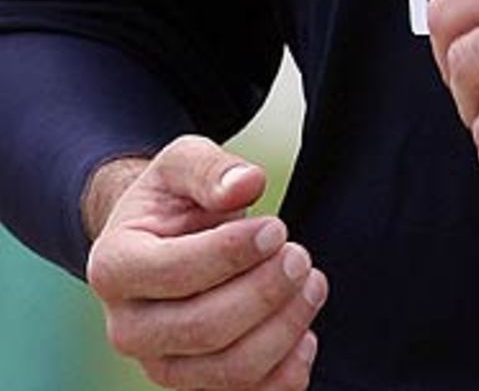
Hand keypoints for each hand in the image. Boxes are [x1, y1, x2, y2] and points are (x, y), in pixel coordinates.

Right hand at [85, 135, 326, 390]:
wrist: (160, 241)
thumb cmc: (173, 200)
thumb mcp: (182, 162)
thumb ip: (211, 169)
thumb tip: (247, 184)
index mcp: (114, 266)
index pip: (175, 273)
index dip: (232, 253)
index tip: (277, 227)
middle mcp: (127, 328)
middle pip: (203, 328)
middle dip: (264, 292)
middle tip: (300, 255)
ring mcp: (160, 364)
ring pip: (227, 370)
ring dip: (282, 329)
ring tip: (312, 282)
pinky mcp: (194, 386)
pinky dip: (284, 374)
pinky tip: (306, 334)